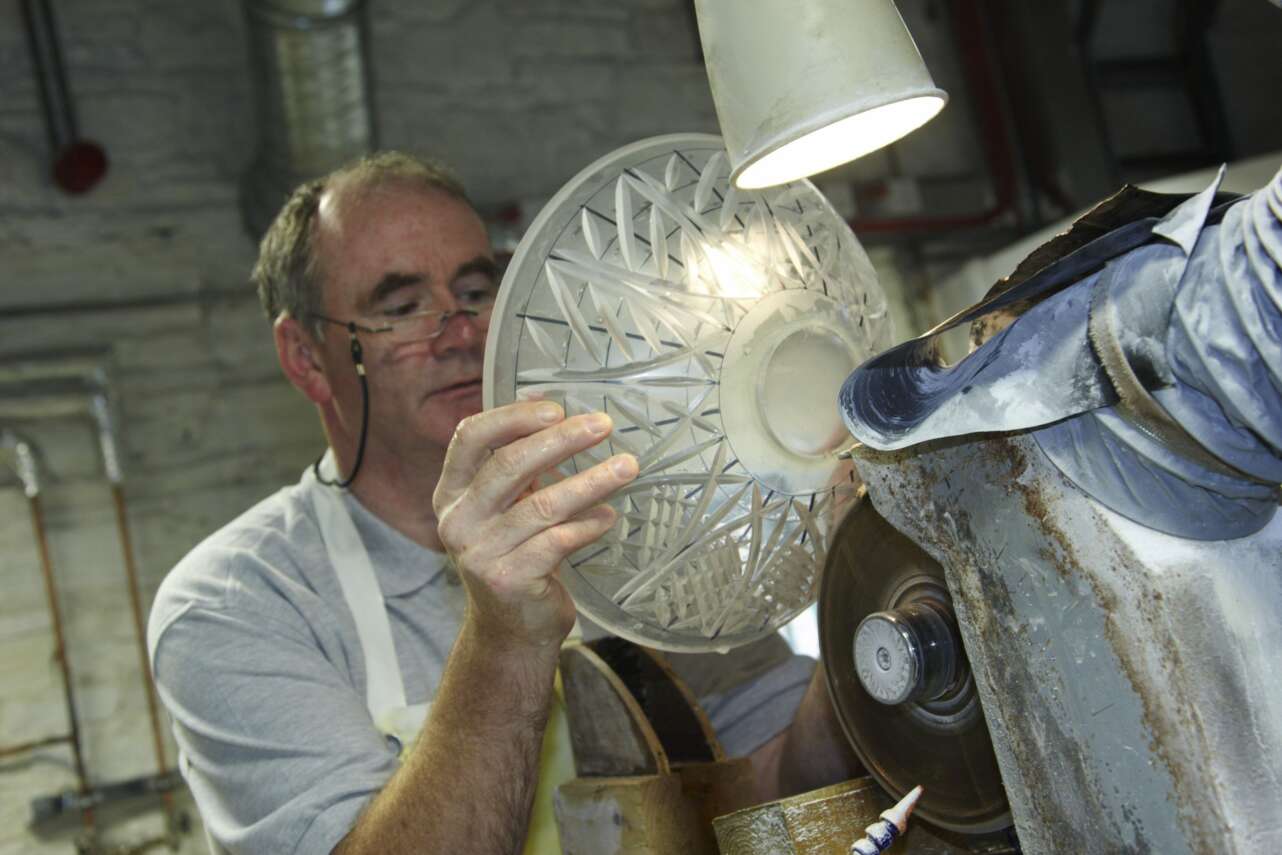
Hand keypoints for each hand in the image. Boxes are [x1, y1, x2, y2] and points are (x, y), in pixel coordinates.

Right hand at [433, 401, 637, 648]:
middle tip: (603, 425)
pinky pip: (556, 542)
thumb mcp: (507, 505)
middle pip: (508, 466)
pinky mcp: (508, 580)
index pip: (469, 438)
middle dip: (561, 440)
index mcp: (451, 491)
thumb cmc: (515, 553)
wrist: (511, 628)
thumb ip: (520, 464)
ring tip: (627, 467)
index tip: (556, 408)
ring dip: (590, 482)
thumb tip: (556, 411)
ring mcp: (479, 553)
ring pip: (541, 505)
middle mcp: (457, 520)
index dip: (512, 418)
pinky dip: (587, 525)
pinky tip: (608, 517)